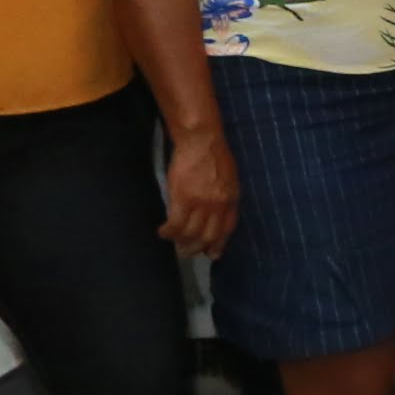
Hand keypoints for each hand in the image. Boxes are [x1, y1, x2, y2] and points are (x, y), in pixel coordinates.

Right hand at [156, 117, 240, 255]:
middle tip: (188, 252)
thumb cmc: (216, 155)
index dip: (219, 244)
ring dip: (181, 242)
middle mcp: (218, 206)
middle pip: (209, 236)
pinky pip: (175, 224)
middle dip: (198, 248)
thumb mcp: (230, 178)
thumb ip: (226, 197)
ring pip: (191, 233)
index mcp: (231, 200)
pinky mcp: (182, 199)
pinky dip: (168, 232)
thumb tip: (218, 214)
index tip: (212, 253)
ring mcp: (200, 204)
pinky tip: (163, 232)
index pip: (227, 229)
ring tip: (175, 243)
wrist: (202, 141)